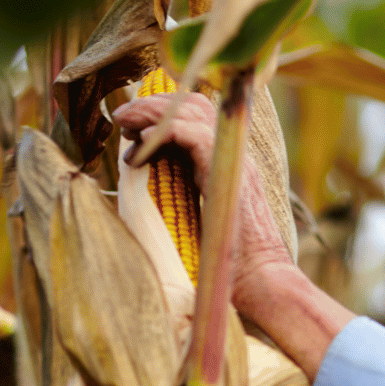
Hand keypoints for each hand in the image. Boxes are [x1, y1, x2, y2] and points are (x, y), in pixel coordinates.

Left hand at [111, 93, 292, 315]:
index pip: (196, 115)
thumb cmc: (230, 266)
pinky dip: (157, 135)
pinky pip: (186, 132)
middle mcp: (232, 154)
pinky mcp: (225, 168)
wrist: (262, 281)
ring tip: (123, 126)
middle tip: (122, 121)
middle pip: (192, 104)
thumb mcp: (199, 223)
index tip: (131, 129)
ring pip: (188, 110)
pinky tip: (136, 153)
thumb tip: (143, 187)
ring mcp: (232, 158)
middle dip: (152, 106)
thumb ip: (179, 198)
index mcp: (228, 163)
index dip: (162, 112)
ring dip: (149, 114)